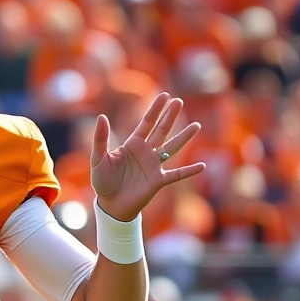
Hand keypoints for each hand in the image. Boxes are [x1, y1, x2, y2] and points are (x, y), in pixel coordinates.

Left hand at [91, 93, 205, 220]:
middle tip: (179, 101)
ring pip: (172, 148)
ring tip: (196, 125)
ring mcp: (154, 166)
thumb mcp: (98, 158)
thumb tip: (101, 117)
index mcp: (132, 144)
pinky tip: (202, 166)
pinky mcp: (158, 181)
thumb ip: (100, 139)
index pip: (147, 123)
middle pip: (161, 131)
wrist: (110, 204)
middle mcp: (146, 152)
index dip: (155, 110)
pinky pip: (176, 174)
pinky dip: (188, 171)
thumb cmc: (102, 181)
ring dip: (184, 137)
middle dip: (170, 117)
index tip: (165, 96)